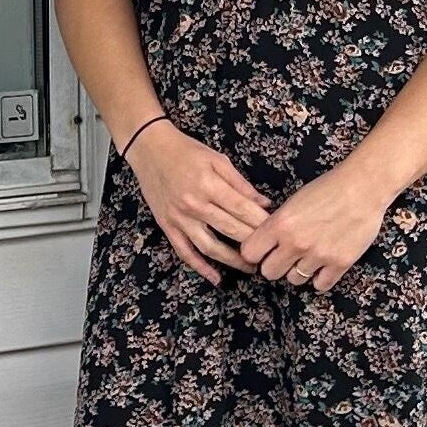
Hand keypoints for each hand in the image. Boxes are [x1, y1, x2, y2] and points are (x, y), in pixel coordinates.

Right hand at [122, 121, 271, 284]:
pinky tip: (216, 278)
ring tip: (250, 268)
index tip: (276, 231)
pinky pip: (185, 252)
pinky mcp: (167, 226)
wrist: (149, 148)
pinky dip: (200, 267)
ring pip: (210, 247)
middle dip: (253, 243)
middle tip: (270, 252)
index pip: (243, 210)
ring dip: (232, 261)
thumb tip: (264, 204)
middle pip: (231, 230)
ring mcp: (179, 218)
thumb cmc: (186, 151)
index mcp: (209, 185)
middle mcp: (194, 204)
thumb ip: (241, 184)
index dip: (262, 223)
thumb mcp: (217, 159)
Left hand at [239, 163, 391, 291]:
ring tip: (308, 257)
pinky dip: (320, 278)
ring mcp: (318, 255)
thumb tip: (265, 243)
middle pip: (269, 272)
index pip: (249, 253)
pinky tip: (323, 265)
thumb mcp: (292, 202)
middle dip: (275, 265)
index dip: (254, 253)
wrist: (362, 187)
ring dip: (298, 271)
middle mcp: (295, 243)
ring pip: (294, 280)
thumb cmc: (326, 189)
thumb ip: (277, 225)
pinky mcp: (340, 263)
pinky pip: (320, 285)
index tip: (262, 252)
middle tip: (285, 257)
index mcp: (280, 224)